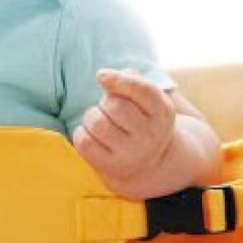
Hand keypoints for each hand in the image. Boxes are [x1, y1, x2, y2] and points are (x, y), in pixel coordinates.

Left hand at [72, 68, 175, 195]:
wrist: (148, 164)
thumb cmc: (141, 122)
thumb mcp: (147, 102)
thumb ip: (132, 82)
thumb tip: (106, 77)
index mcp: (162, 112)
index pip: (143, 90)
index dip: (119, 80)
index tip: (100, 76)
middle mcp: (151, 135)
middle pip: (114, 105)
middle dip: (104, 102)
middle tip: (108, 109)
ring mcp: (132, 153)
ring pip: (97, 123)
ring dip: (91, 117)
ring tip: (99, 122)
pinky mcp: (113, 167)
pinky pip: (85, 142)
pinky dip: (81, 133)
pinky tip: (90, 135)